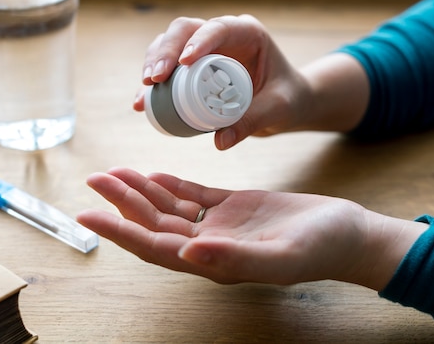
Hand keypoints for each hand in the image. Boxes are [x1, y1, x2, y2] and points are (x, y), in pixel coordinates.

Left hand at [77, 168, 426, 288]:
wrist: (346, 233)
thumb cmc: (321, 249)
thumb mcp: (281, 254)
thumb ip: (233, 257)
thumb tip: (186, 252)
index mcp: (214, 261)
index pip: (154, 247)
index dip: (119, 232)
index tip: (87, 215)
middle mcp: (210, 245)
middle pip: (155, 223)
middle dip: (122, 203)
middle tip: (94, 178)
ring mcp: (221, 225)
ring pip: (170, 207)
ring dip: (141, 190)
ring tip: (113, 172)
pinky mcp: (234, 206)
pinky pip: (194, 195)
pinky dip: (172, 185)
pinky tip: (154, 174)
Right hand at [135, 15, 312, 149]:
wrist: (287, 103)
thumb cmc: (289, 98)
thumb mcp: (278, 109)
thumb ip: (253, 121)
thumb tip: (219, 141)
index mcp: (247, 33)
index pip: (218, 28)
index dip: (197, 41)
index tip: (183, 63)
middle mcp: (222, 34)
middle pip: (184, 31)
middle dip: (164, 52)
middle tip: (153, 79)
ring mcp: (205, 48)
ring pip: (169, 44)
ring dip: (152, 64)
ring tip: (144, 93)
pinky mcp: (193, 66)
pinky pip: (168, 68)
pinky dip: (154, 84)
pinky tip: (142, 103)